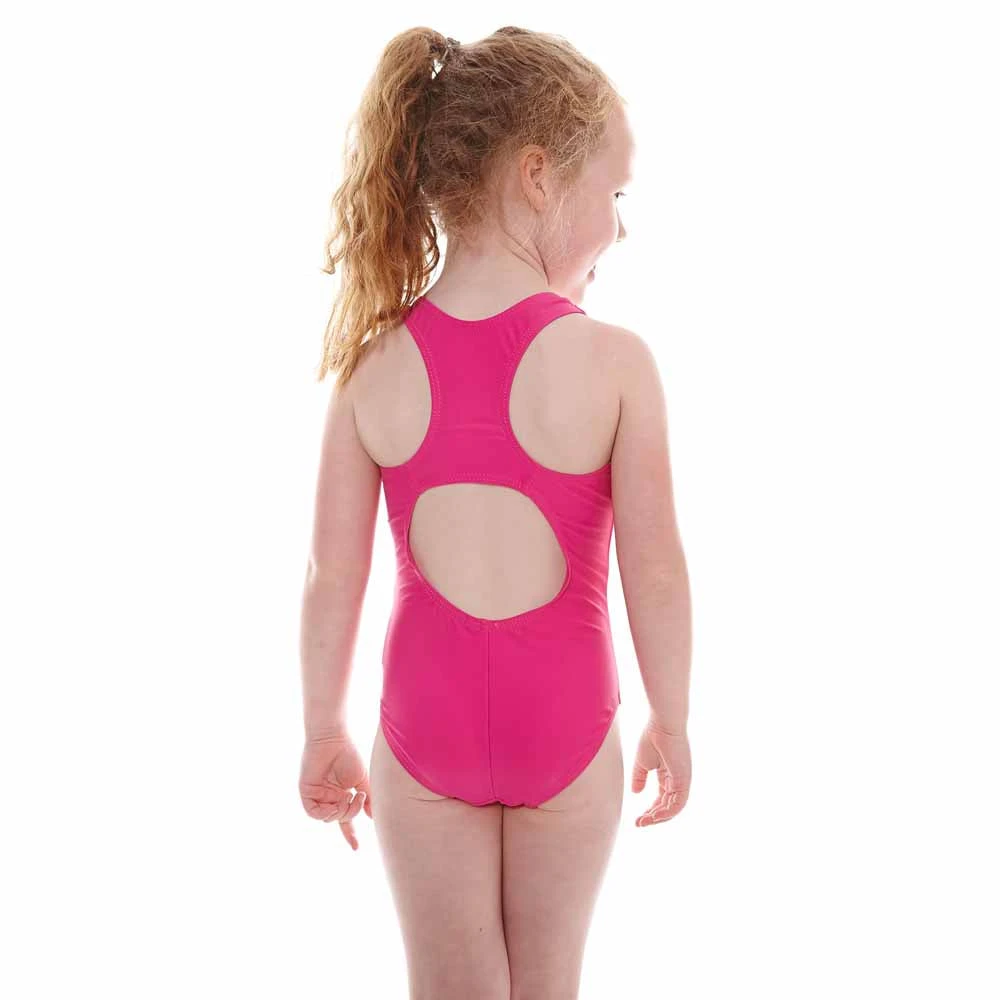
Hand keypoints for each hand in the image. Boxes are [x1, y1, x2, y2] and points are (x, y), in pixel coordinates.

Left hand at [299, 731, 372, 850]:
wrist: (334, 739)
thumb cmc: (349, 755)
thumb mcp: (363, 780)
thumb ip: (368, 800)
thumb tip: (373, 817)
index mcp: (341, 795)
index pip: (345, 819)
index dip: (350, 834)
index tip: (356, 849)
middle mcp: (329, 797)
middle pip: (339, 818)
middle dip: (351, 813)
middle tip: (359, 798)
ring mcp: (317, 795)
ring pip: (327, 818)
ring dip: (340, 812)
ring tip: (349, 796)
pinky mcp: (306, 792)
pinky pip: (313, 812)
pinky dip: (325, 812)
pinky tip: (336, 803)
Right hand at [632, 718, 690, 826]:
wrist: (662, 724)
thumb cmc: (653, 737)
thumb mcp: (642, 762)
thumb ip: (639, 778)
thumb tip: (636, 793)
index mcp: (668, 775)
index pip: (662, 799)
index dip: (651, 811)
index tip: (637, 820)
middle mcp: (677, 780)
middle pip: (668, 807)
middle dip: (654, 817)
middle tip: (639, 824)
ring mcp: (682, 781)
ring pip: (674, 808)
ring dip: (659, 818)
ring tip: (644, 822)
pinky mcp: (684, 780)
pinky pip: (678, 803)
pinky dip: (667, 812)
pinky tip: (654, 816)